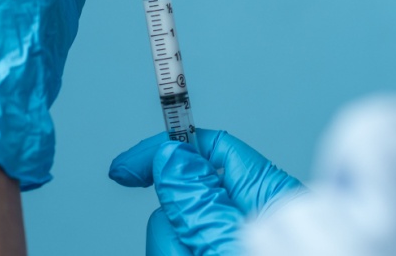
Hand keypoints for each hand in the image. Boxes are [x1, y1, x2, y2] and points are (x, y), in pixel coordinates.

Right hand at [110, 130, 304, 254]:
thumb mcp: (228, 241)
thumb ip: (198, 200)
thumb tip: (171, 155)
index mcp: (269, 197)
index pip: (214, 149)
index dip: (168, 150)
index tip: (126, 169)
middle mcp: (253, 217)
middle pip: (185, 198)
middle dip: (172, 227)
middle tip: (189, 254)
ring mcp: (232, 237)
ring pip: (179, 231)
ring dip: (175, 250)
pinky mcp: (216, 249)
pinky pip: (185, 249)